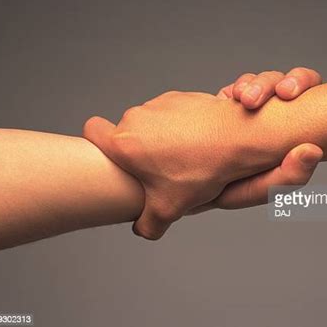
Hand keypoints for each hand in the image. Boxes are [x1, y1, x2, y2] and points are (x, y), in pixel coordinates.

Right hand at [83, 91, 278, 239]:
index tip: (109, 154)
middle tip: (157, 169)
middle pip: (125, 131)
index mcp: (124, 143)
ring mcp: (159, 104)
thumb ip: (147, 224)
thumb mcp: (169, 208)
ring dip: (158, 137)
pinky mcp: (180, 98)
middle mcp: (137, 118)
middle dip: (137, 149)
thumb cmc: (200, 170)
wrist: (235, 138)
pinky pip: (170, 113)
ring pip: (149, 122)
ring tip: (182, 157)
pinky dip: (177, 125)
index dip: (95, 141)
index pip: (91, 130)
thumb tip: (142, 228)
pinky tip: (196, 142)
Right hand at [190, 66, 326, 213]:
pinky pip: (243, 84)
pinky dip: (242, 85)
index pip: (319, 112)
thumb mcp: (249, 191)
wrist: (166, 173)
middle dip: (295, 81)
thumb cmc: (210, 189)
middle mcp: (274, 124)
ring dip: (263, 83)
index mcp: (288, 143)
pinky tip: (235, 96)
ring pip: (270, 81)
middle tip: (286, 93)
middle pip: (297, 85)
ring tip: (247, 98)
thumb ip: (283, 179)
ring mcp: (251, 111)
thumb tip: (315, 150)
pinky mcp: (228, 103)